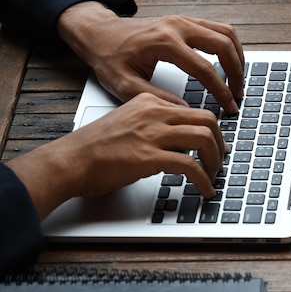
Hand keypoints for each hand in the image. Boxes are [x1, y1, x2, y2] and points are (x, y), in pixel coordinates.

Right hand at [7, 93, 224, 219]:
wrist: (70, 160)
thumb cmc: (94, 147)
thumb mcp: (128, 122)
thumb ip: (153, 124)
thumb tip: (180, 140)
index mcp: (149, 102)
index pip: (193, 110)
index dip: (211, 130)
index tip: (215, 144)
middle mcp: (154, 113)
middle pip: (207, 120)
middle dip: (220, 142)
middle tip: (220, 158)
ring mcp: (152, 134)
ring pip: (204, 138)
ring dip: (215, 160)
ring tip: (213, 175)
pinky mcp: (149, 157)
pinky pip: (191, 166)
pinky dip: (203, 179)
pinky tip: (204, 189)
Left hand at [57, 2, 244, 113]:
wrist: (98, 34)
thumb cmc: (109, 59)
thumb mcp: (125, 86)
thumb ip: (158, 99)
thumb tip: (187, 110)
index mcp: (164, 42)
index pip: (204, 68)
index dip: (221, 90)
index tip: (229, 106)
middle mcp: (178, 26)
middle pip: (223, 45)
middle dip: (236, 72)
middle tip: (238, 94)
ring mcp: (183, 20)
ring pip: (226, 32)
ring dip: (237, 56)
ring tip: (238, 80)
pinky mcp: (185, 21)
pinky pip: (218, 29)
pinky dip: (230, 46)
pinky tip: (230, 64)